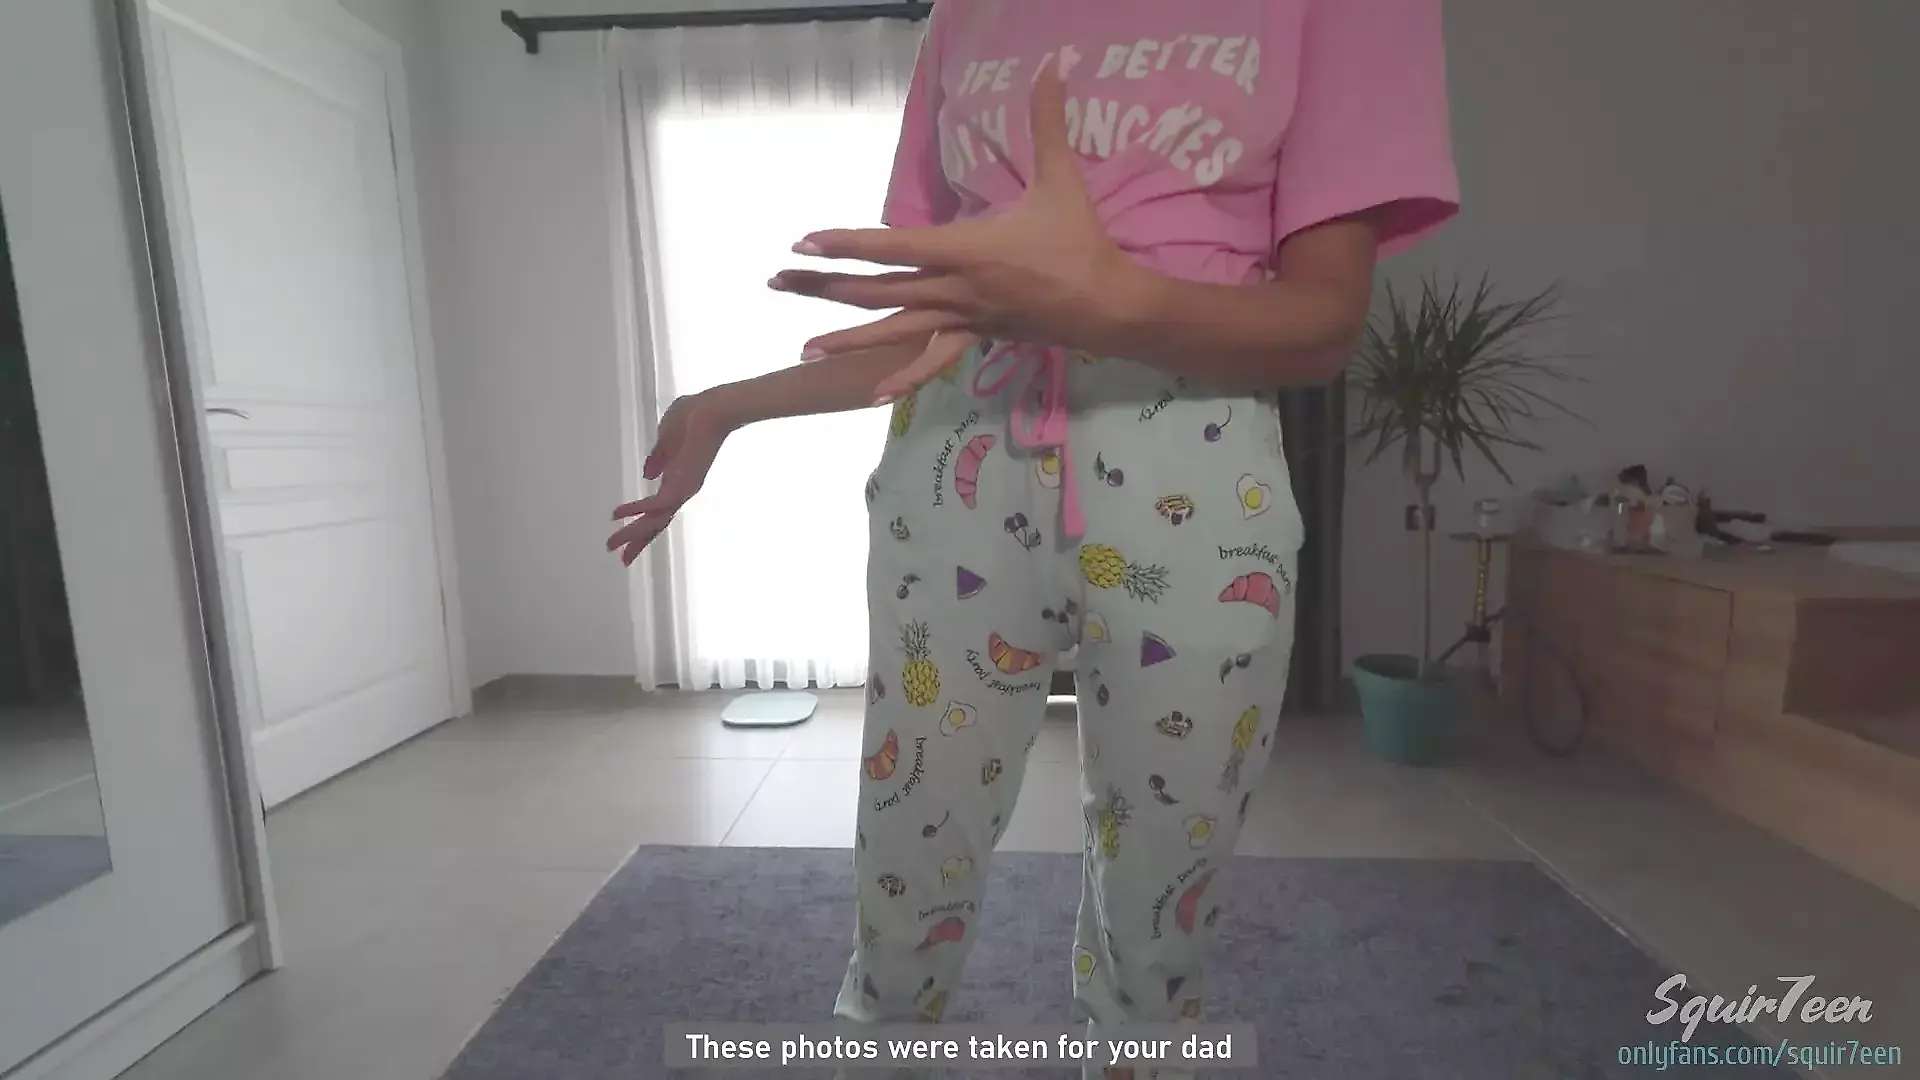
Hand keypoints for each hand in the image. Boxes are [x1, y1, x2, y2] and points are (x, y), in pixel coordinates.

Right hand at [606, 390, 735, 564]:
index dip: (641, 523)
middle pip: (656, 523)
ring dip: (632, 533)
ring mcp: (683, 488)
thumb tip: (647, 476)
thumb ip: (658, 457)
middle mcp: (681, 489)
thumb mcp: (667, 437)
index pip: (657, 508)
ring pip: (654, 520)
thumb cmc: (695, 415)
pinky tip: (616, 514)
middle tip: (621, 560)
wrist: (715, 408)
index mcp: (677, 478)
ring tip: (611, 544)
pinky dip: (635, 509)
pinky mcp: (682, 483)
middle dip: (638, 541)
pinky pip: (655, 502)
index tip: (628, 540)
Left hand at [769, 62, 1138, 393]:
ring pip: (894, 329)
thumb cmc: (1079, 242)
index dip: (846, 243)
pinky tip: (873, 394)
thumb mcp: (1061, 178)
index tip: (805, 240)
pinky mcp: (974, 337)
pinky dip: (903, 377)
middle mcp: (953, 289)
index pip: (892, 247)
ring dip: (847, 338)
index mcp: (966, 250)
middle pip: (876, 290)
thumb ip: (1048, 122)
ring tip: (803, 347)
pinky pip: (932, 360)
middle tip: (777, 280)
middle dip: (823, 285)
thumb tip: (1054, 64)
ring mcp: (960, 319)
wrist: (1108, 306)